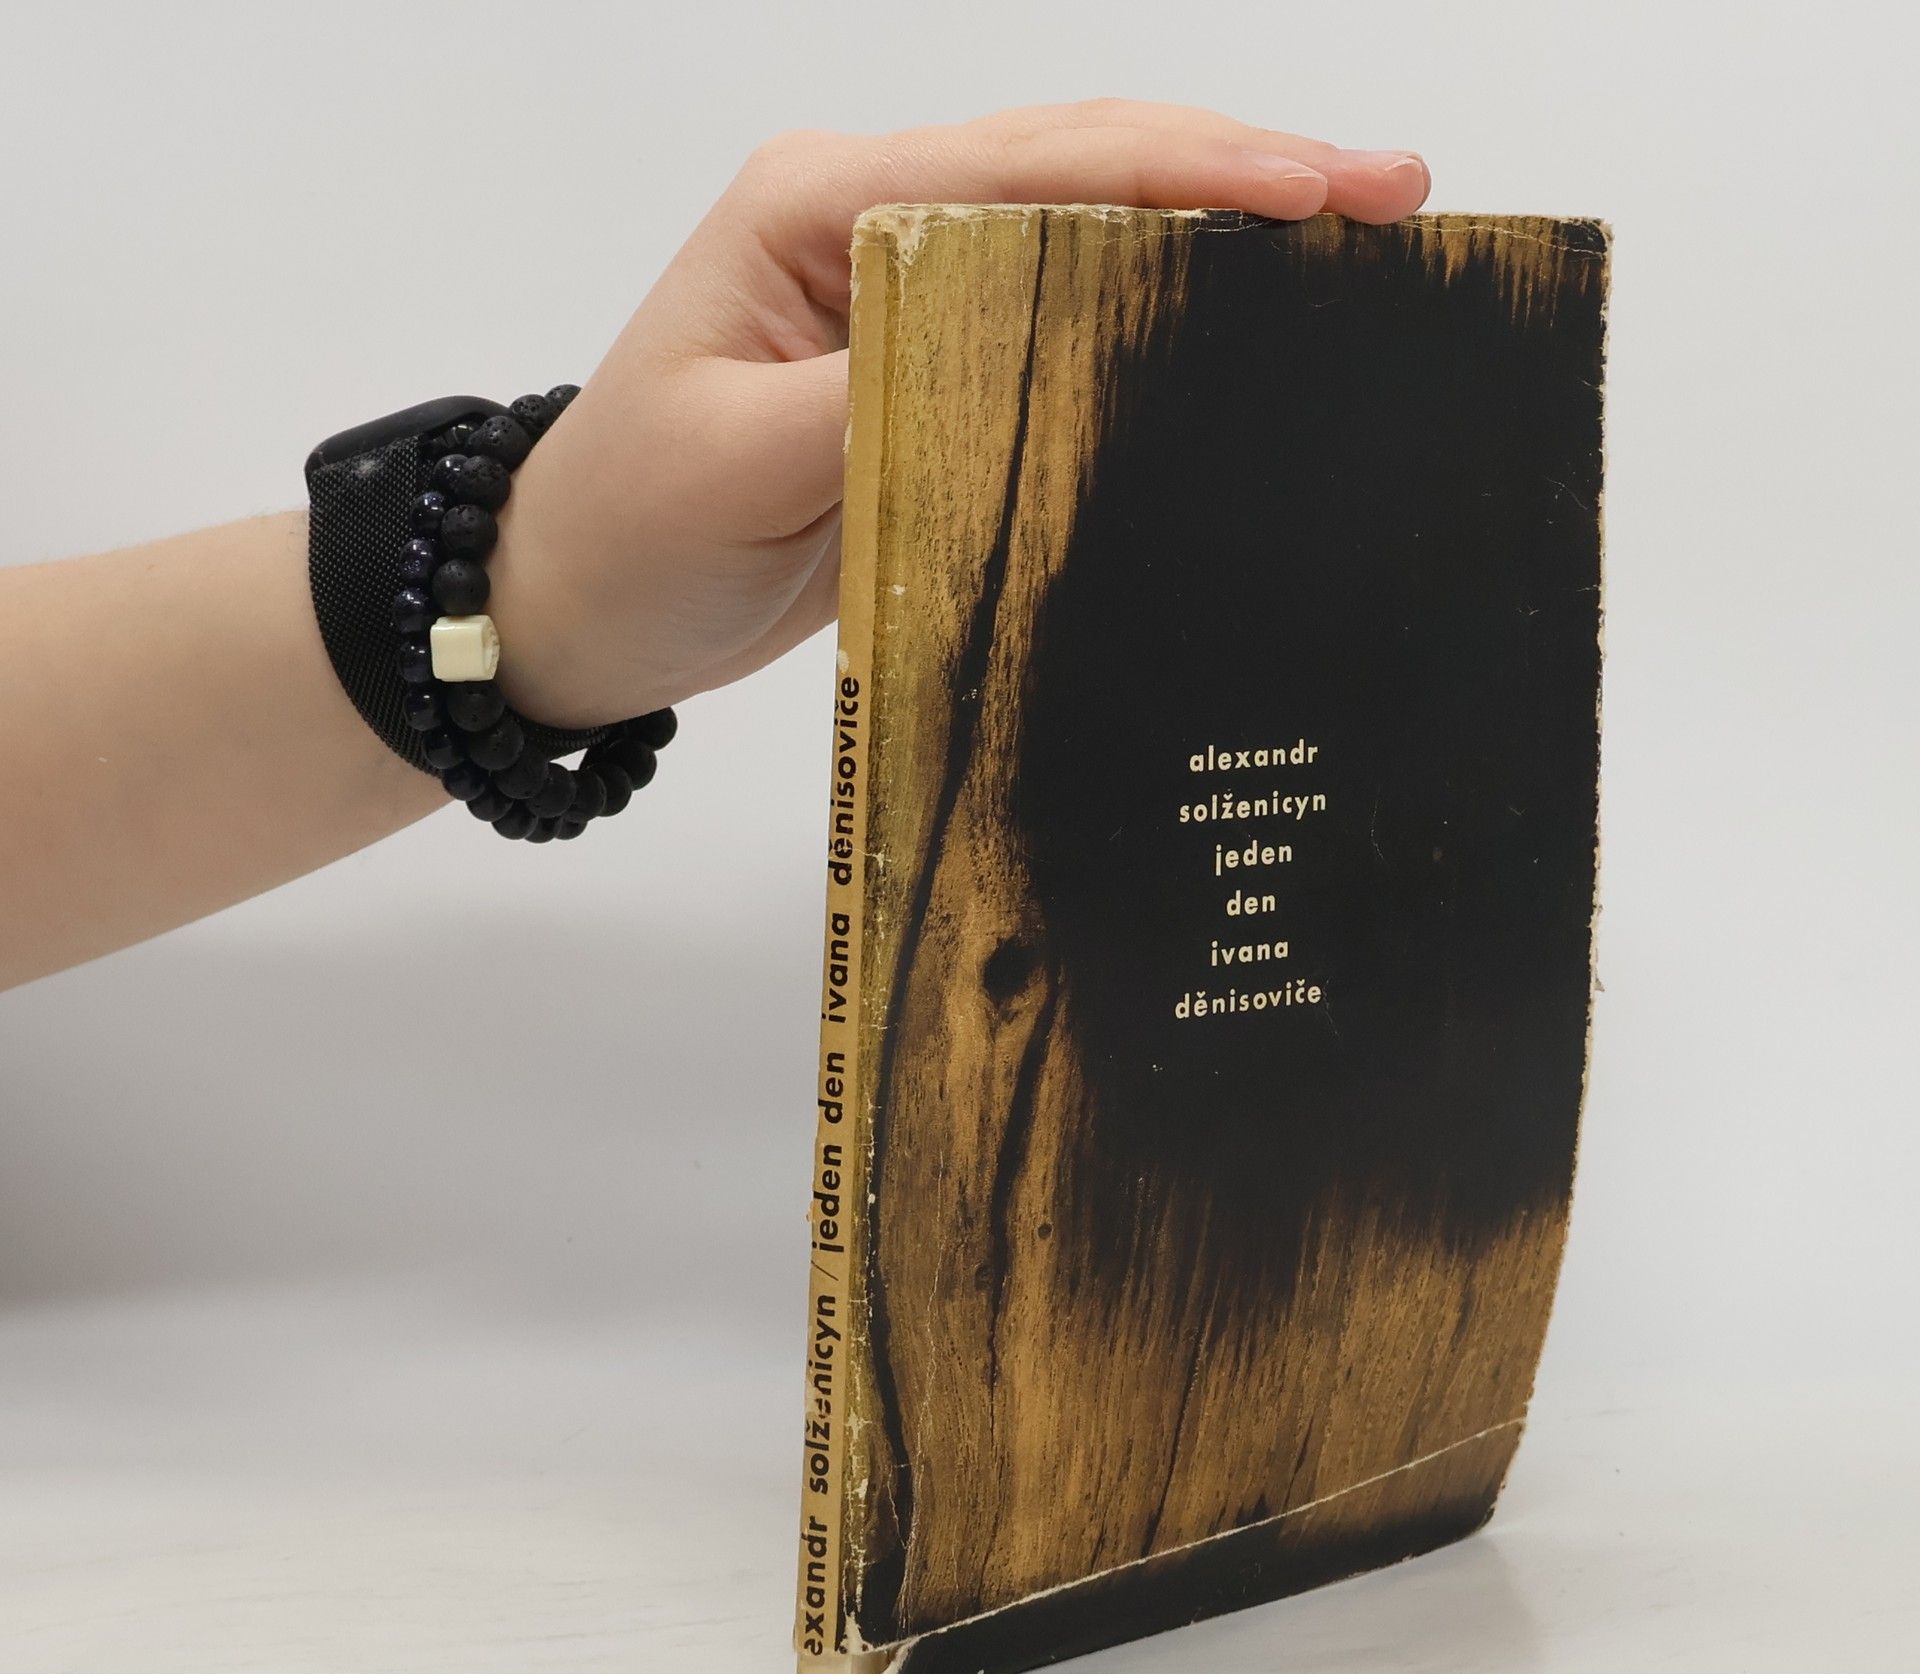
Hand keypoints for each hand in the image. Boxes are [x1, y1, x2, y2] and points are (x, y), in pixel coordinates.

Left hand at [489, 102, 1429, 727]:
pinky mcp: (925, 373)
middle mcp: (875, 225)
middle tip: (1394, 200)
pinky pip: (1057, 327)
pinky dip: (1152, 320)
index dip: (1189, 172)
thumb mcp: (739, 464)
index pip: (1034, 164)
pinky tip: (1234, 337)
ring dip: (1213, 234)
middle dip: (1239, 175)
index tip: (1325, 193)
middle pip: (1080, 168)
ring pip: (1083, 234)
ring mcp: (905, 296)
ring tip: (1355, 250)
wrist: (576, 604)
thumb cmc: (630, 528)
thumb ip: (876, 395)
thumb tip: (1021, 350)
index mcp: (823, 207)